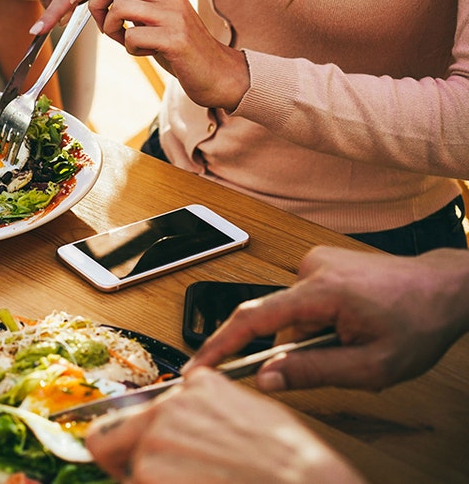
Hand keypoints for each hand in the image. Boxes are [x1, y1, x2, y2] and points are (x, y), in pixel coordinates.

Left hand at [73, 0, 249, 110]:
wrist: (215, 72)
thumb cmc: (176, 46)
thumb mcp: (153, 16)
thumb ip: (130, 1)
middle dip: (95, 3)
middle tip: (103, 24)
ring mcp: (174, 14)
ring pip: (119, 7)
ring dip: (110, 28)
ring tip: (124, 39)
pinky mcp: (175, 38)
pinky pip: (132, 36)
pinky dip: (129, 47)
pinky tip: (144, 51)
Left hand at [85, 367, 364, 482]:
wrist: (305, 483)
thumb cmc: (293, 462)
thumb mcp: (254, 414)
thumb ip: (209, 411)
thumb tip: (190, 419)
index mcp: (194, 388)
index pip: (140, 409)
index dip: (135, 437)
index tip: (132, 451)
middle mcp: (168, 409)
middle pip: (107, 437)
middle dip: (117, 460)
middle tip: (136, 477)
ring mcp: (156, 442)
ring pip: (129, 473)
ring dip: (151, 483)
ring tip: (200, 483)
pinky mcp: (150, 473)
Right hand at [187, 246, 468, 391]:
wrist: (448, 287)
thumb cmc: (419, 321)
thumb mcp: (373, 366)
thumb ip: (314, 373)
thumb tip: (267, 378)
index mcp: (322, 291)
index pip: (254, 318)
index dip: (219, 345)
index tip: (197, 367)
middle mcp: (312, 268)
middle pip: (276, 321)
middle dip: (297, 348)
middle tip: (339, 359)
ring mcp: (316, 262)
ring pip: (292, 315)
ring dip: (313, 335)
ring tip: (356, 338)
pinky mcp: (321, 263)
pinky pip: (304, 302)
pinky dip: (319, 320)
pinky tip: (352, 321)